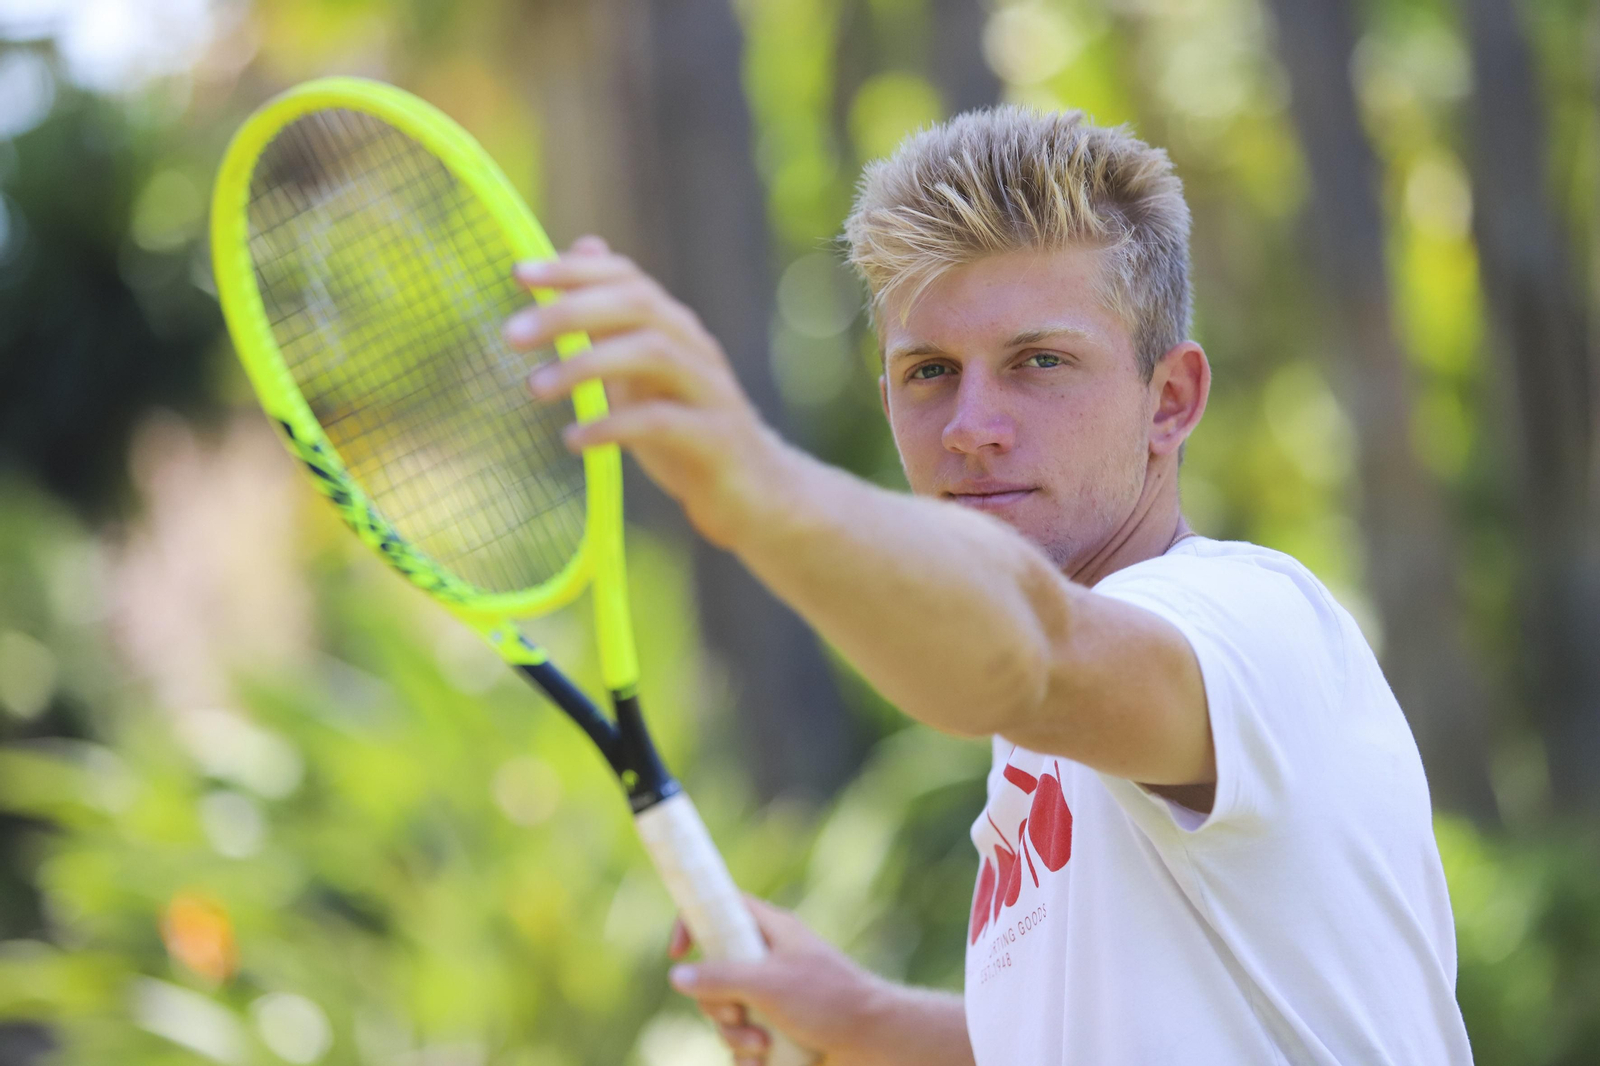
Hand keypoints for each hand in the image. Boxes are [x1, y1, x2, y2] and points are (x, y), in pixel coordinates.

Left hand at [504, 237, 792, 546]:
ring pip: (651, 352)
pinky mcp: (716, 439)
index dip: (574, 270)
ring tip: (533, 389)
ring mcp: (710, 391)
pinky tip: (573, 441)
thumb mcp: (641, 375)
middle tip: (510, 335)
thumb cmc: (687, 433)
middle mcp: (695, 348)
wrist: (755, 495)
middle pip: (636, 305)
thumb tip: (582, 247)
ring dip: (586, 365)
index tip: (519, 274)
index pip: (626, 279)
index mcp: (674, 329)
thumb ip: (610, 319)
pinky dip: (612, 427)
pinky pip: (661, 421)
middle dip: (570, 312)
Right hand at [666, 898, 901, 1065]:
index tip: (676, 952)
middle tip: (738, 1014)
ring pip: (727, 1013)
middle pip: (714, 972)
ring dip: (735, 1036)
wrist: (873, 1042)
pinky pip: (744, 1042)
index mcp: (771, 932)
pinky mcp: (779, 1029)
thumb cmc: (829, 1001)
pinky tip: (764, 1064)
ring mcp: (773, 996)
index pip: (721, 908)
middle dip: (717, 1003)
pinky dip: (748, 1057)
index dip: (694, 921)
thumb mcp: (767, 984)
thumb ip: (719, 977)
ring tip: (763, 1045)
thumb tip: (677, 975)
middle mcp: (769, 960)